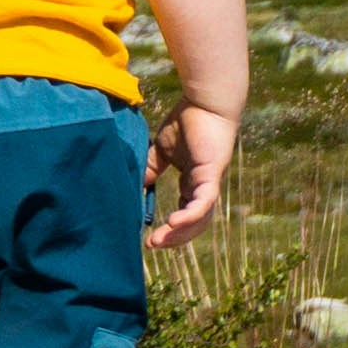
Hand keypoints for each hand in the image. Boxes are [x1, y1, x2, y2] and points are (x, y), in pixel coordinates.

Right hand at [150, 100, 239, 249]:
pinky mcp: (212, 174)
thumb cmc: (188, 120)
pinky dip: (190, 215)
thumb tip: (135, 185)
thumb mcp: (162, 149)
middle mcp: (205, 188)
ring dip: (181, 233)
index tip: (150, 237)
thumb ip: (151, 167)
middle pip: (194, 223)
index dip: (171, 229)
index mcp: (195, 184)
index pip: (186, 214)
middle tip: (152, 246)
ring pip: (200, 218)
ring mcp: (210, 183)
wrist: (205, 102)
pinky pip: (203, 202)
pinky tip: (173, 223)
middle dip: (174, 238)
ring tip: (159, 240)